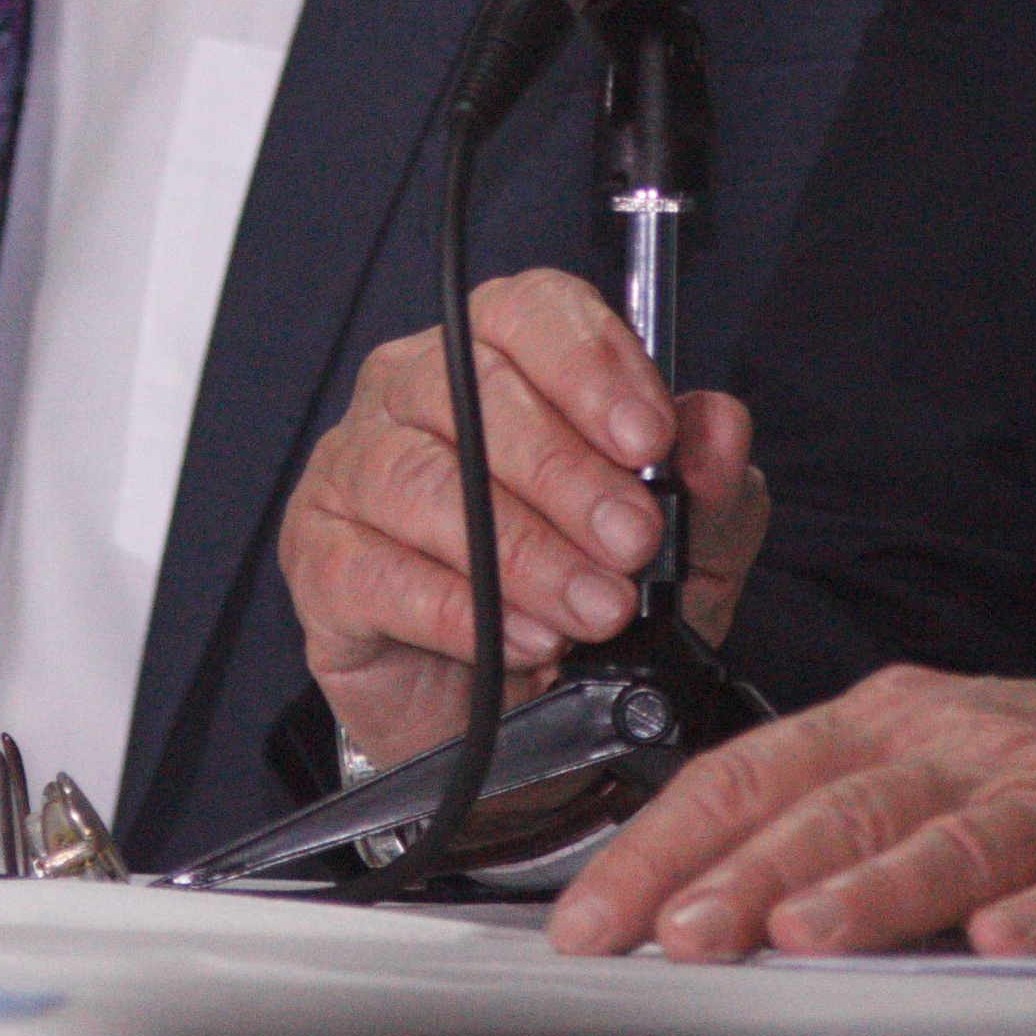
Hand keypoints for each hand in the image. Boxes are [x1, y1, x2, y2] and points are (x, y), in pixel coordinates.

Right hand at [278, 267, 761, 780]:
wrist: (517, 724)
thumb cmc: (588, 601)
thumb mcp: (684, 552)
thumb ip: (711, 489)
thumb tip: (716, 431)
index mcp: (501, 356)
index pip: (530, 311)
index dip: (591, 364)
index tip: (648, 439)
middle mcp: (413, 391)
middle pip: (472, 390)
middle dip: (566, 472)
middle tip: (632, 541)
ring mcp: (353, 469)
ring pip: (419, 478)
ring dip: (520, 550)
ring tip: (592, 609)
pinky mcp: (319, 559)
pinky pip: (373, 569)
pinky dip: (456, 609)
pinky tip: (521, 639)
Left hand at [545, 661, 1035, 962]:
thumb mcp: (949, 765)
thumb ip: (834, 814)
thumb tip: (691, 890)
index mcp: (902, 724)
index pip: (752, 772)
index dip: (664, 844)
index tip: (593, 917)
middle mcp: (970, 749)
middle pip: (833, 806)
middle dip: (739, 874)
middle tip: (670, 935)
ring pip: (950, 841)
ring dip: (868, 891)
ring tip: (797, 936)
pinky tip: (1000, 942)